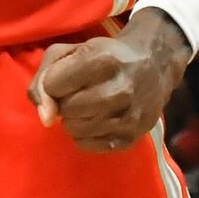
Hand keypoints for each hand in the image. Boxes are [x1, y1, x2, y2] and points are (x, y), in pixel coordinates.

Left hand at [32, 15, 194, 153]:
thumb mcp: (71, 51)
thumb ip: (44, 78)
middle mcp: (119, 89)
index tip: (68, 77)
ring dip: (74, 119)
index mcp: (103, 60)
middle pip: (66, 109)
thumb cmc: (106, 56)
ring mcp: (128, 116)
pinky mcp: (132, 137)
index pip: (53, 85)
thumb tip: (45, 117)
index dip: (54, 82)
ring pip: (75, 130)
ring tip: (88, 107)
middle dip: (65, 102)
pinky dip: (84, 135)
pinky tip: (96, 120)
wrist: (154, 65)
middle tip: (79, 93)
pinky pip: (88, 146)